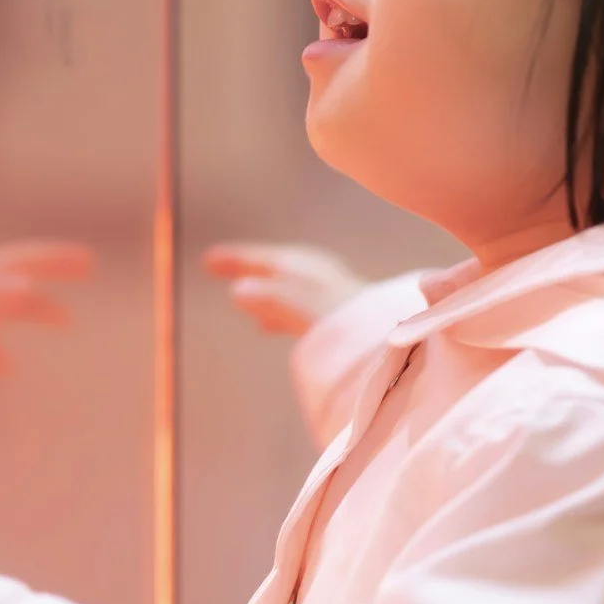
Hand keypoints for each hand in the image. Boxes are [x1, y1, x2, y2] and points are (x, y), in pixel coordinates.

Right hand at [202, 242, 364, 337]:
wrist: (394, 344)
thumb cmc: (350, 326)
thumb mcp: (310, 313)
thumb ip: (274, 300)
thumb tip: (238, 291)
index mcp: (310, 273)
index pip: (267, 261)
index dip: (238, 259)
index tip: (209, 260)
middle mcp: (322, 280)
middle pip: (277, 269)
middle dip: (250, 268)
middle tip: (220, 268)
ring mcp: (334, 300)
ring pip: (289, 289)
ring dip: (264, 289)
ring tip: (241, 298)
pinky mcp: (342, 322)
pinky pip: (300, 309)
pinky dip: (278, 311)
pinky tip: (268, 327)